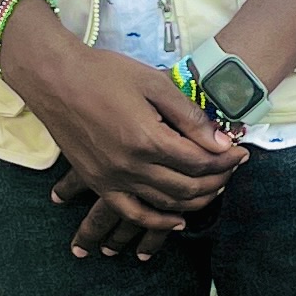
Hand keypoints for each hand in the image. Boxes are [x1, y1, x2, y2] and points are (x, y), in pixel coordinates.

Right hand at [10, 34, 241, 246]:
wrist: (54, 79)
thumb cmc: (104, 73)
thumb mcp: (153, 83)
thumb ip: (189, 116)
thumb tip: (221, 141)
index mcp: (147, 138)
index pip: (199, 161)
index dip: (226, 160)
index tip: (241, 152)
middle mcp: (130, 166)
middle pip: (187, 187)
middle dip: (217, 180)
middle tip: (233, 168)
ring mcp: (112, 179)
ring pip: (165, 204)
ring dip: (196, 200)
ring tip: (214, 187)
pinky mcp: (98, 183)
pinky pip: (132, 212)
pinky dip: (157, 222)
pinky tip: (177, 221)